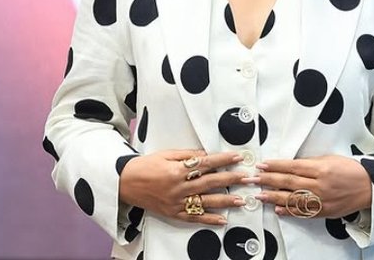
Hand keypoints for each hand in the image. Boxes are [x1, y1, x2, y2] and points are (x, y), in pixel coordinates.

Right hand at [119, 149, 245, 225]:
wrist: (125, 182)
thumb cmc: (146, 165)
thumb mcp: (166, 154)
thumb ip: (188, 155)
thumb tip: (206, 154)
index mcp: (177, 170)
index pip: (206, 163)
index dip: (223, 160)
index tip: (238, 157)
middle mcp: (179, 187)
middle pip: (210, 182)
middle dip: (231, 179)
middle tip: (247, 178)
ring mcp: (177, 202)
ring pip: (206, 202)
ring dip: (225, 201)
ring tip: (241, 200)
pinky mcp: (173, 213)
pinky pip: (194, 217)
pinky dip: (209, 219)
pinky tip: (222, 220)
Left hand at [243, 155, 371, 217]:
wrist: (369, 187)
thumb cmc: (350, 169)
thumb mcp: (330, 159)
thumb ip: (310, 163)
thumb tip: (289, 166)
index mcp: (321, 168)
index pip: (292, 167)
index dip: (275, 166)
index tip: (261, 165)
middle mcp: (320, 185)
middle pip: (289, 183)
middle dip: (268, 180)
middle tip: (252, 179)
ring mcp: (322, 200)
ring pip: (293, 199)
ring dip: (274, 197)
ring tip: (259, 196)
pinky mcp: (324, 212)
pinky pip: (303, 212)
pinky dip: (289, 211)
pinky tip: (277, 209)